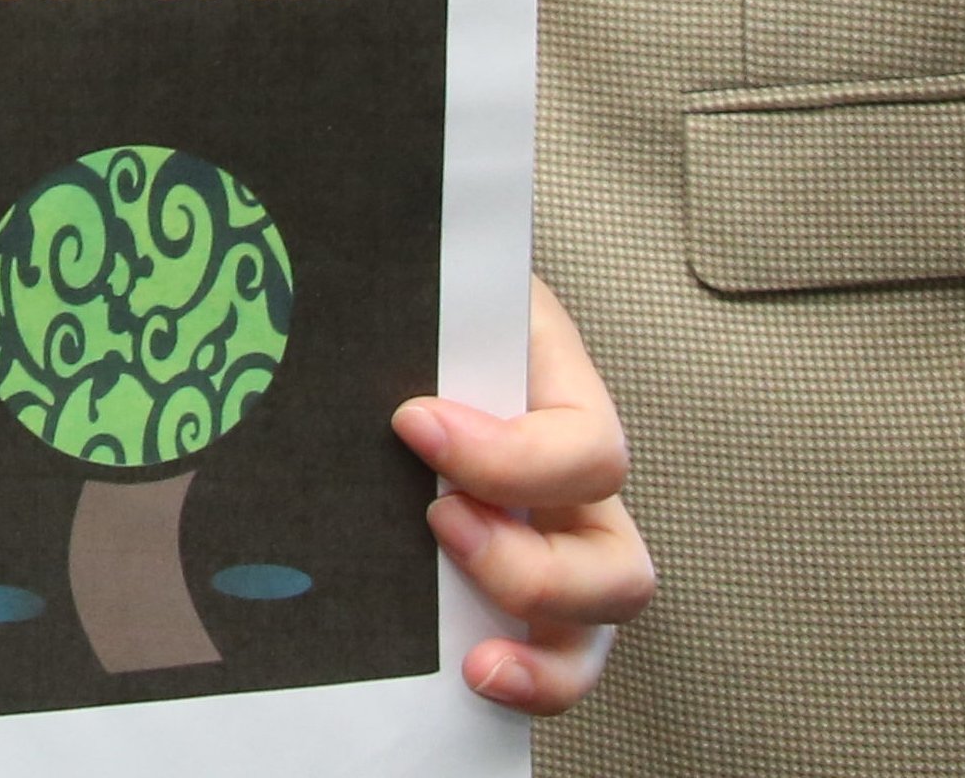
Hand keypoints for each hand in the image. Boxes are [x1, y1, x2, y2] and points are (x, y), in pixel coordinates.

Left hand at [401, 276, 653, 711]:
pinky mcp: (506, 587)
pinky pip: (542, 654)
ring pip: (595, 628)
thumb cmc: (406, 291)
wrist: (381, 302)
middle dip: (535, 572)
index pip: (585, 446)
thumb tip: (347, 283)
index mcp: (557, 394)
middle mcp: (570, 483)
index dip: (512, 456)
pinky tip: (469, 679)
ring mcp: (550, 542)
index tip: (412, 422)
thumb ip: (413, 296)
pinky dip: (525, 682)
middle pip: (616, 565)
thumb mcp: (423, 282)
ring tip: (475, 661)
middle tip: (439, 527)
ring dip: (547, 657)